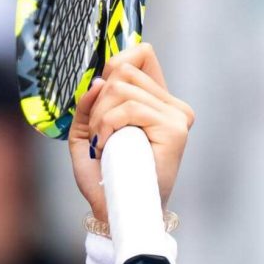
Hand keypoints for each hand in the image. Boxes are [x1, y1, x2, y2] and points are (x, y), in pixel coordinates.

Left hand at [68, 43, 193, 222]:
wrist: (116, 210)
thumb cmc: (104, 174)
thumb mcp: (87, 130)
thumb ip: (90, 102)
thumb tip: (98, 81)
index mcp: (156, 101)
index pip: (142, 53)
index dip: (115, 63)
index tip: (99, 93)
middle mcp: (171, 104)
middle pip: (123, 69)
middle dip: (98, 100)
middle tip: (98, 133)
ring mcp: (176, 115)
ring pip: (122, 86)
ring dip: (100, 116)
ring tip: (102, 143)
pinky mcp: (174, 128)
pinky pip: (129, 107)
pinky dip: (107, 125)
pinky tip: (107, 146)